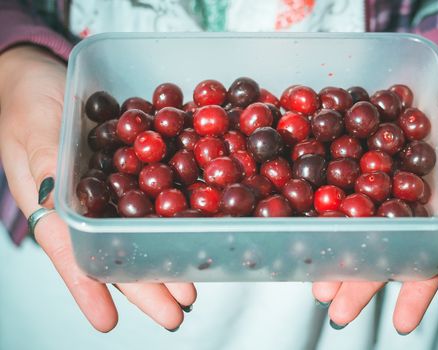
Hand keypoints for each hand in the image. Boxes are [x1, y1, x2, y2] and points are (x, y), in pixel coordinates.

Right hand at [0, 46, 195, 331]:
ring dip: (166, 261)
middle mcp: (89, 205)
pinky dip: (176, 218)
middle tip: (176, 312)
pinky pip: (157, 196)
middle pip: (117, 252)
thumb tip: (61, 200)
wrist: (42, 77)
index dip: (88, 288)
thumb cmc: (27, 102)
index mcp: (55, 205)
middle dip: (147, 286)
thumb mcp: (32, 131)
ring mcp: (114, 190)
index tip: (107, 322)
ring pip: (141, 233)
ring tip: (191, 289)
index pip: (71, 253)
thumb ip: (46, 164)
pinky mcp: (133, 170)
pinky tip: (196, 233)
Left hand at [311, 74, 437, 332]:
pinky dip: (316, 205)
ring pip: (354, 231)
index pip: (427, 259)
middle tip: (333, 304)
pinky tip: (298, 220)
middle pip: (380, 252)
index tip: (401, 323)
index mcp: (434, 217)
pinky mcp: (355, 169)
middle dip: (358, 282)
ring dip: (335, 257)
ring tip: (316, 283)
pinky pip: (333, 187)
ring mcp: (377, 195)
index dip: (415, 292)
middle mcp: (402, 212)